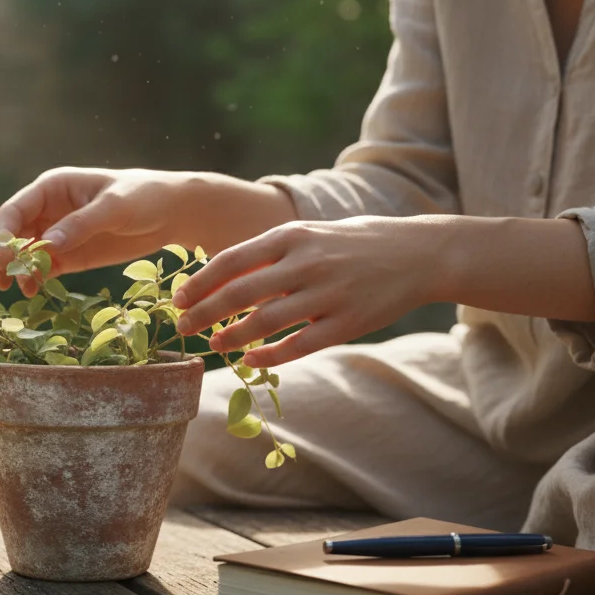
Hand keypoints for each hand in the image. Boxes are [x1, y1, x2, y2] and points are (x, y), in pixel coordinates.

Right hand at [0, 167, 187, 295]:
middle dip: (2, 256)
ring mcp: (56, 234)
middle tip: (4, 280)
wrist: (170, 214)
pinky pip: (42, 268)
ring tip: (23, 289)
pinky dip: (33, 279)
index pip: (14, 211)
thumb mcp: (114, 207)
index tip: (5, 259)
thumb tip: (47, 244)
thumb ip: (81, 224)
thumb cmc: (143, 197)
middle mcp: (47, 210)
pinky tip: (34, 290)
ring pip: (22, 253)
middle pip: (10, 234)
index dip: (3, 235)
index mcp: (52, 188)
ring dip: (15, 271)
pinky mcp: (69, 255)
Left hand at [172, 217, 437, 367]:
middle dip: (204, 314)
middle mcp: (306, 263)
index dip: (199, 284)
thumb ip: (267, 254)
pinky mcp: (347, 324)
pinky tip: (250, 360)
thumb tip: (217, 277)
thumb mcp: (307, 234)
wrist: (416, 253)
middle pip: (240, 294)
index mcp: (291, 235)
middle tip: (182, 329)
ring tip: (213, 345)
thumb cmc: (350, 243)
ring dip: (232, 337)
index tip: (178, 300)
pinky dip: (269, 355)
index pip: (231, 261)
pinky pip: (299, 345)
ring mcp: (328, 294)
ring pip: (265, 323)